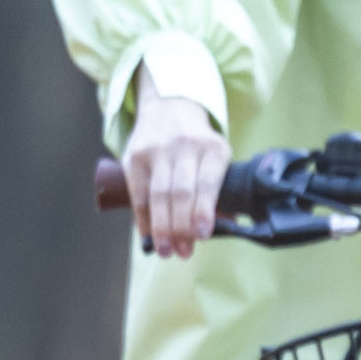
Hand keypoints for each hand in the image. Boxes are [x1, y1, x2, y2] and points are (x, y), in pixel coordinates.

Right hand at [123, 96, 226, 258]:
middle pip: (181, 192)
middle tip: (183, 252)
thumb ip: (218, 188)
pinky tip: (148, 235)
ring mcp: (157, 150)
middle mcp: (185, 146)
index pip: (207, 182)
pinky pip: (137, 193)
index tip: (202, 234)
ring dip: (162, 227)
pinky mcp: (135, 156)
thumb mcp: (216, 155)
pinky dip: (143, 218)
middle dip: (181, 227)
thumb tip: (226, 226)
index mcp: (213, 147)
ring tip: (166, 250)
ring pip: (158, 195)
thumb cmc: (199, 143)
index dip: (203, 210)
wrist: (170, 106)